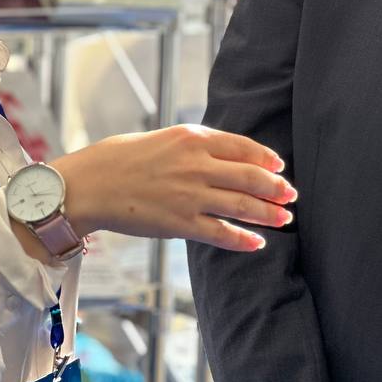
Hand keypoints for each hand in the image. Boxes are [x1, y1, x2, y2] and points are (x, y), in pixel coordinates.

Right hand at [51, 125, 296, 251]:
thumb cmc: (121, 158)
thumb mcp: (164, 139)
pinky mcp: (180, 224)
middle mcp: (197, 165)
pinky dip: (243, 240)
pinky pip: (221, 233)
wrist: (90, 184)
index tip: (280, 166)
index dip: (266, 158)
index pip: (242, 147)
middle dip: (276, 188)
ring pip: (241, 206)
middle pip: (250, 177)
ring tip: (284, 219)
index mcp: (193, 138)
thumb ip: (195, 146)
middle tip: (291, 196)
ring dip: (268, 214)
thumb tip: (224, 156)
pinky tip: (257, 244)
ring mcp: (190, 195)